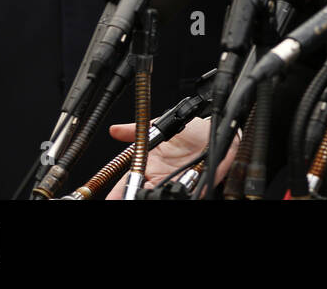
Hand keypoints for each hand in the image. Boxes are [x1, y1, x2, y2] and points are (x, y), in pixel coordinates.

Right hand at [104, 117, 234, 199]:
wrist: (214, 130)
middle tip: (125, 199)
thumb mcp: (160, 127)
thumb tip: (114, 130)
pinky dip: (180, 195)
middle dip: (133, 197)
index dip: (120, 191)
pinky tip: (173, 195)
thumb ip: (136, 130)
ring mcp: (178, 182)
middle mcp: (162, 178)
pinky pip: (186, 194)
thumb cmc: (190, 131)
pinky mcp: (195, 185)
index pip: (130, 183)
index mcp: (151, 167)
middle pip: (143, 193)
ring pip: (162, 195)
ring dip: (154, 197)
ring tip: (144, 197)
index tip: (111, 198)